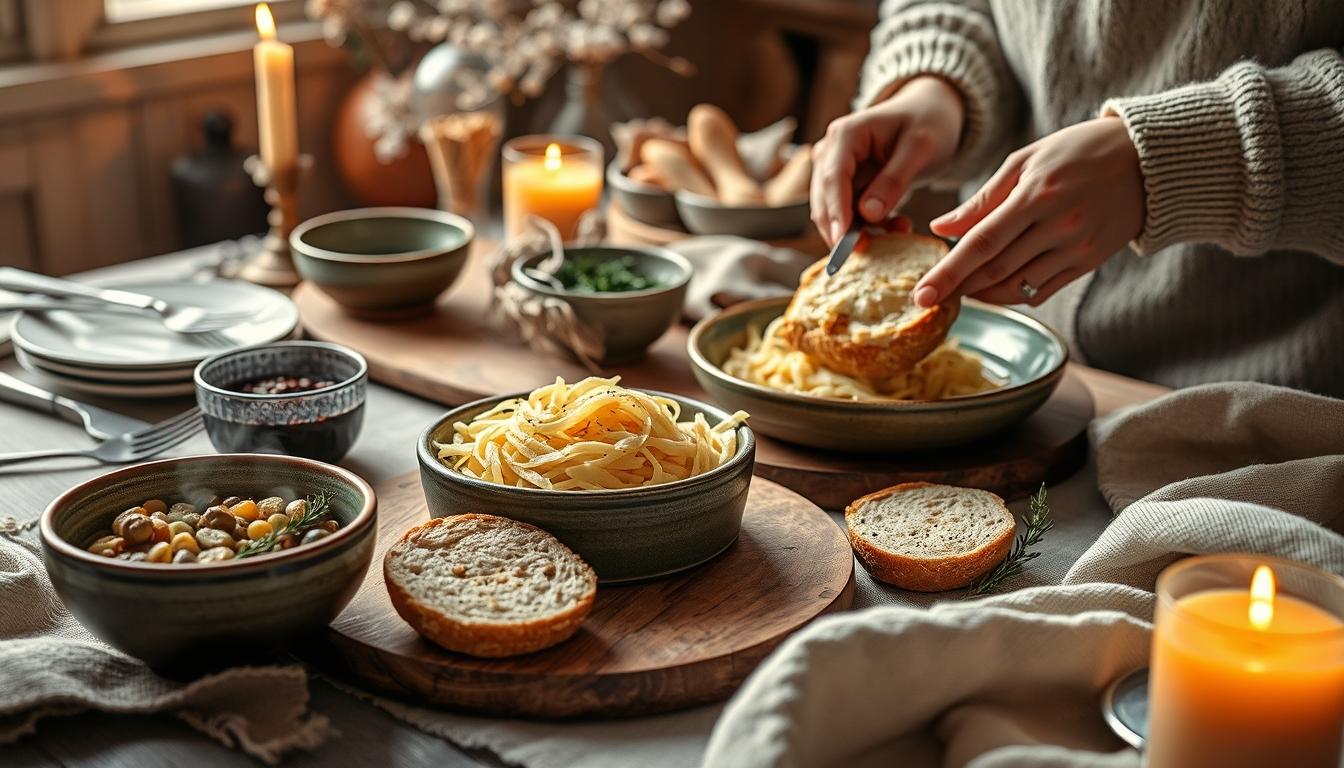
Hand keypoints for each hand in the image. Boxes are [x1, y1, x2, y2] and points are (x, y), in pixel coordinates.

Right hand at [811, 76, 963, 246]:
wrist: (931, 113)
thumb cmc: (928, 122)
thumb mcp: (920, 148)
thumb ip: (894, 180)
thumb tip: (867, 214)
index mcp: (845, 135)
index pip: (833, 179)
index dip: (836, 213)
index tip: (844, 243)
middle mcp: (831, 153)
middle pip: (825, 201)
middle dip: (844, 229)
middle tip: (871, 251)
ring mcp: (836, 171)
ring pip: (834, 214)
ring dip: (861, 231)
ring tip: (900, 230)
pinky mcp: (846, 188)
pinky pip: (850, 216)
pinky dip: (870, 227)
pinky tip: (898, 226)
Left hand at [914, 117, 1144, 307]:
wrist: (1147, 161)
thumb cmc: (1078, 152)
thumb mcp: (1026, 160)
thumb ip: (982, 198)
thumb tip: (940, 227)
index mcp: (1037, 195)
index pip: (982, 242)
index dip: (948, 272)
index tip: (922, 294)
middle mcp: (1059, 226)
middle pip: (996, 270)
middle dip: (957, 288)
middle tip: (929, 298)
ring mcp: (1077, 249)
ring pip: (1017, 287)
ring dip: (982, 293)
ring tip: (958, 290)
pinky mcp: (1089, 263)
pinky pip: (1041, 291)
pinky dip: (1011, 295)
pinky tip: (992, 289)